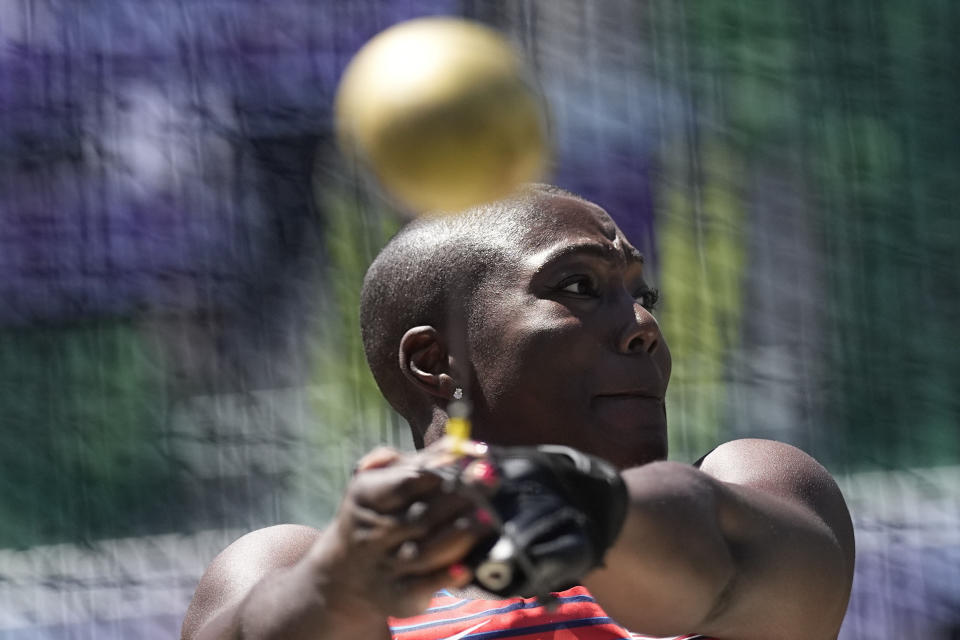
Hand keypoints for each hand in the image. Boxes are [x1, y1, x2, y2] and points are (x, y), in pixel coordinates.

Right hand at [307, 445, 493, 618]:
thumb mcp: (385, 479)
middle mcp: (372, 532)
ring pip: (427, 552)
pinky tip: (468, 566)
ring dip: (462, 535)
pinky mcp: (398, 596)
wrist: (344, 573)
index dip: (445, 472)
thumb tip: (464, 445)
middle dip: (462, 499)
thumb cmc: (378, 513)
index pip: (409, 481)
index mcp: (366, 495)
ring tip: (490, 518)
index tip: (478, 462)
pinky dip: (446, 577)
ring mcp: (385, 566)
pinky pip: (424, 587)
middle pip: (423, 515)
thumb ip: (422, 459)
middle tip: (492, 483)